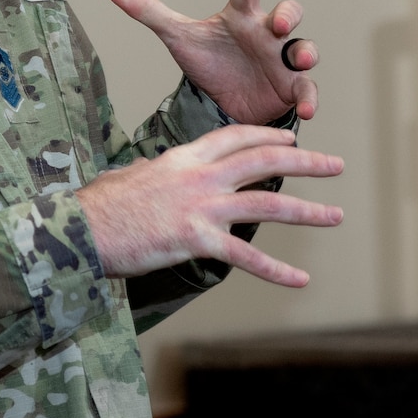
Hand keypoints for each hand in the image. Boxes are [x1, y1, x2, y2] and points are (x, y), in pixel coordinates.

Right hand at [74, 124, 343, 285]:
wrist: (81, 229)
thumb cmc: (99, 206)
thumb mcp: (129, 176)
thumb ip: (151, 171)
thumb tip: (152, 168)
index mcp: (183, 157)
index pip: (235, 137)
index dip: (267, 137)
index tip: (291, 141)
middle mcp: (199, 176)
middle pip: (263, 161)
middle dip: (305, 163)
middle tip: (335, 165)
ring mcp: (201, 207)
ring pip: (267, 203)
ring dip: (307, 210)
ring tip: (335, 215)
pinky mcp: (197, 240)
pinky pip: (246, 257)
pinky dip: (276, 271)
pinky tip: (300, 279)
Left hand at [108, 0, 317, 124]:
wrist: (222, 100)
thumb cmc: (209, 59)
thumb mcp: (178, 37)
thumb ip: (149, 12)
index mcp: (241, 16)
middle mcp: (267, 33)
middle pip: (288, 14)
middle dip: (287, 15)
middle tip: (277, 24)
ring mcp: (283, 60)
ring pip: (304, 49)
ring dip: (306, 52)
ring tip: (300, 59)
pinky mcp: (291, 87)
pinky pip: (306, 89)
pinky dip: (309, 97)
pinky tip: (307, 109)